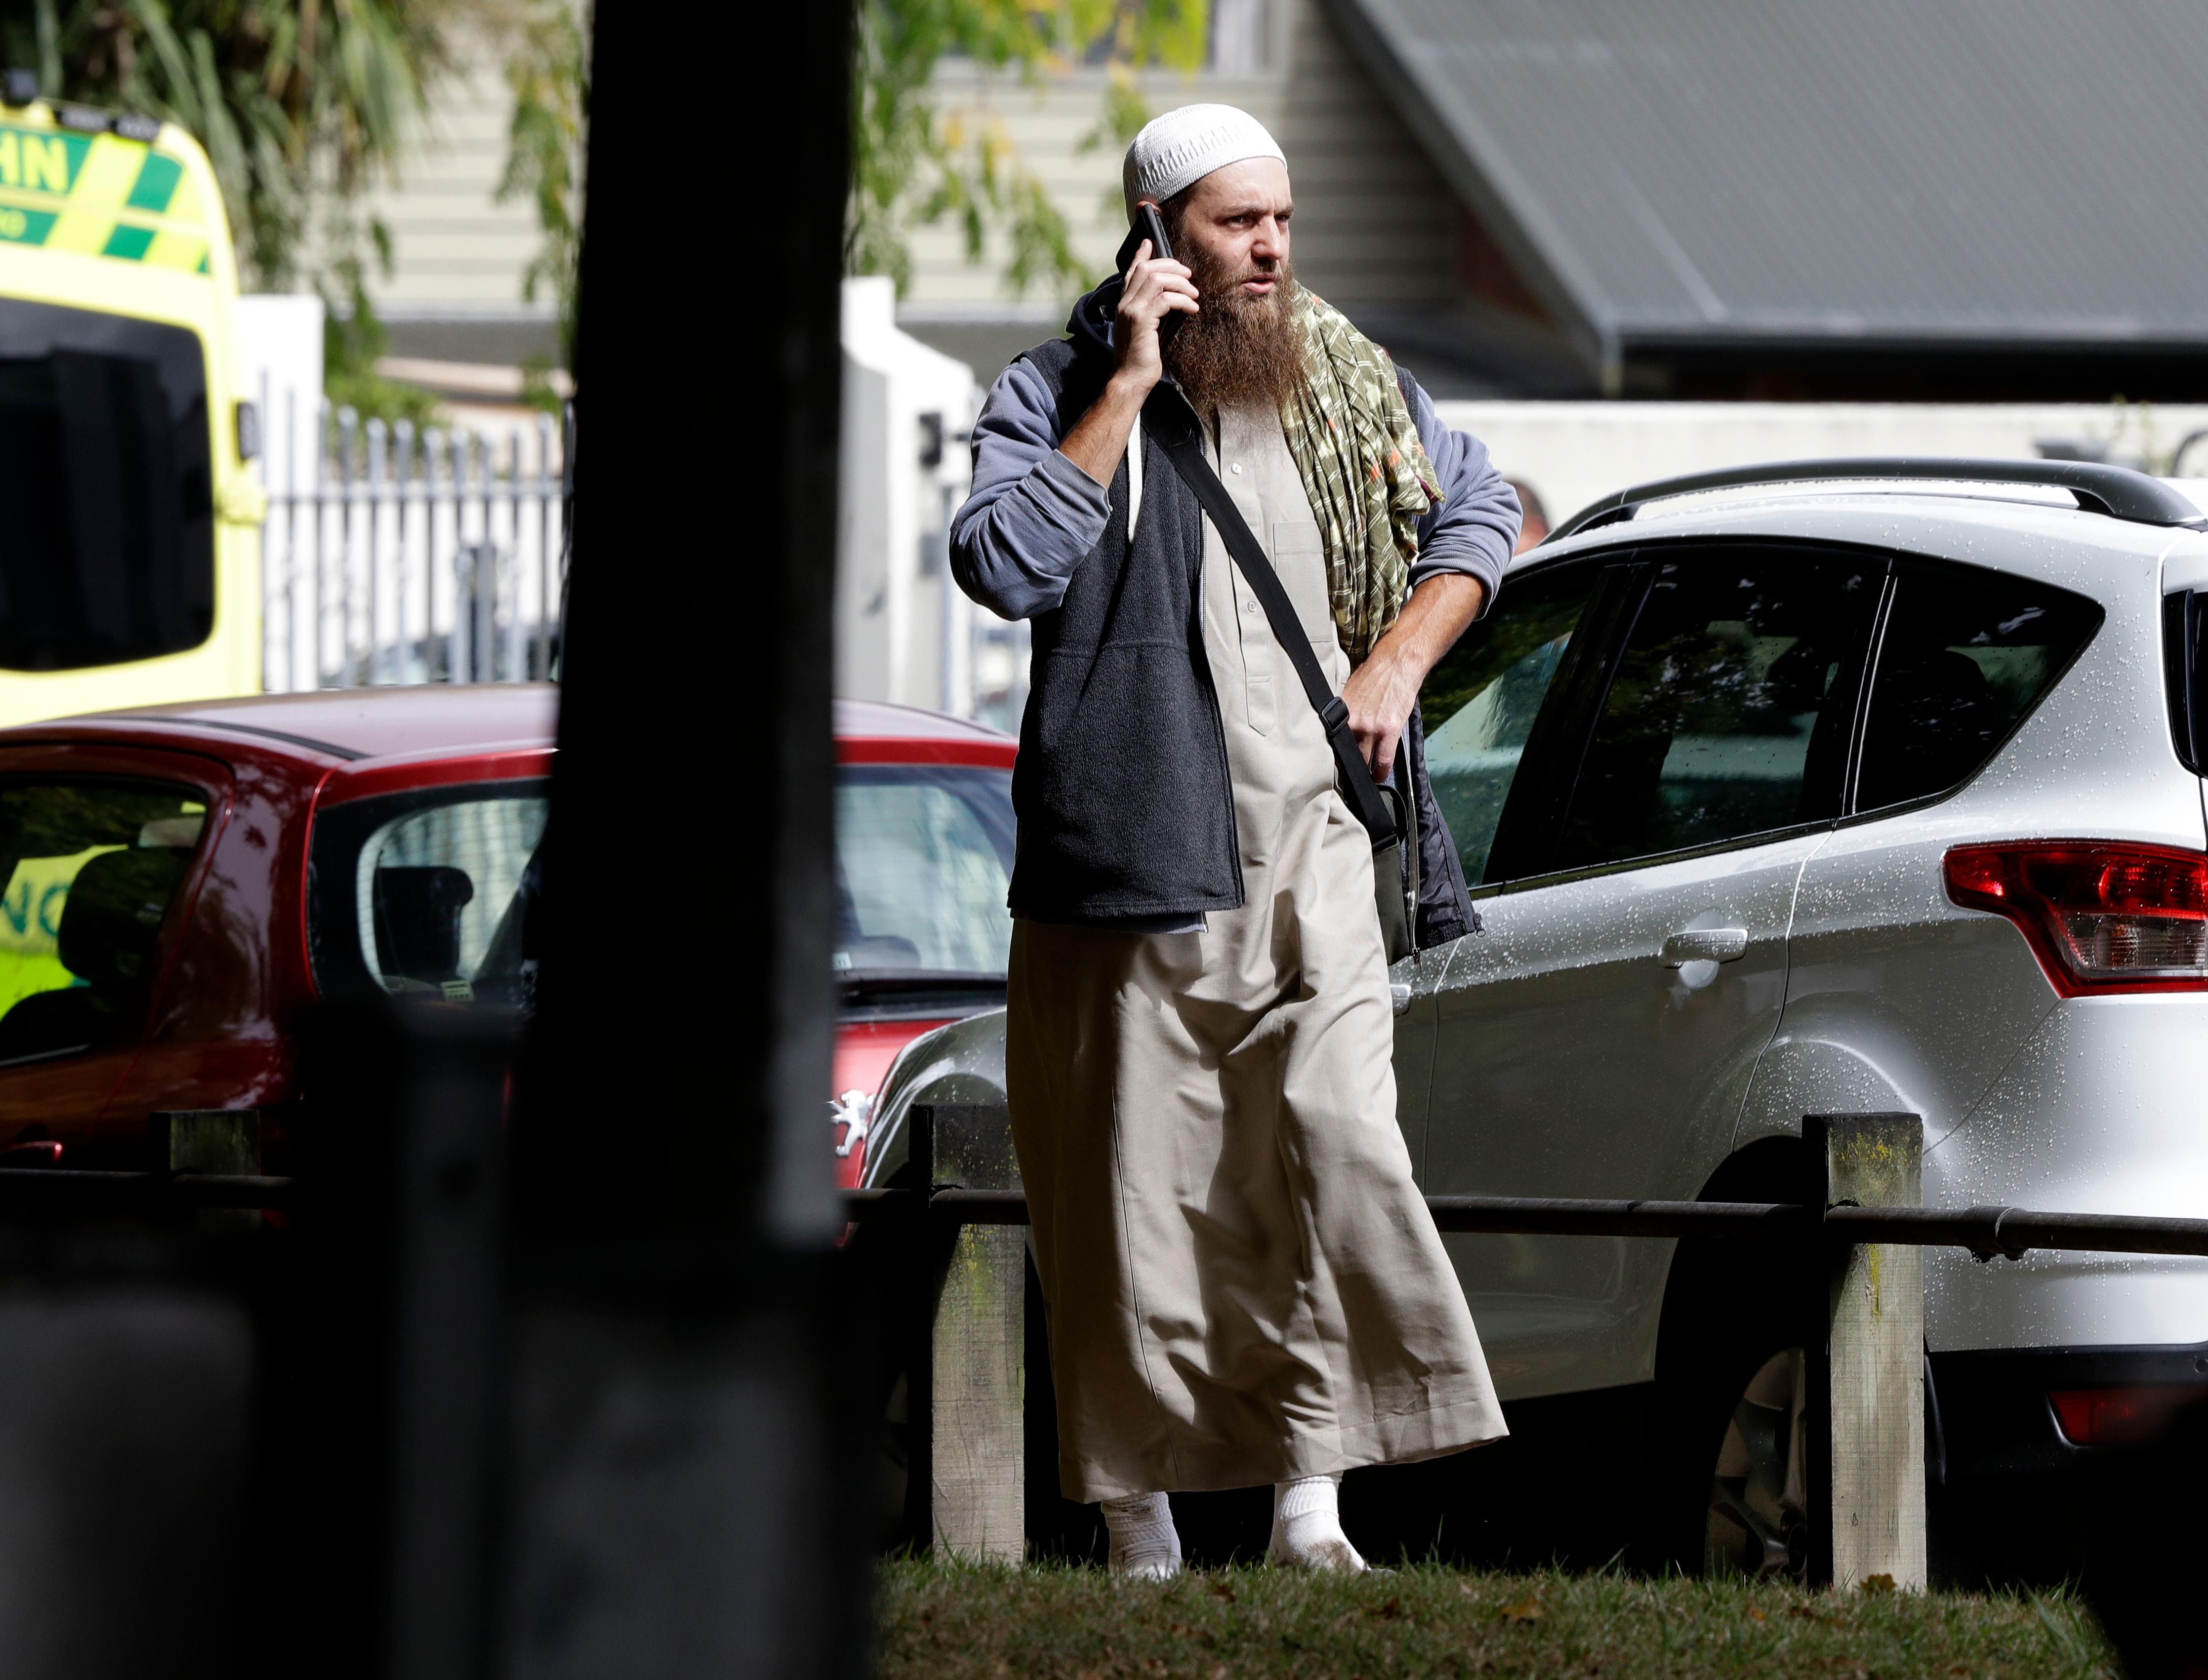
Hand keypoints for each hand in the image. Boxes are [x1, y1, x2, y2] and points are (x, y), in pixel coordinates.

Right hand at [1111, 239, 1197, 397]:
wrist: (1130, 380)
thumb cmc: (1141, 358)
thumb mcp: (1147, 329)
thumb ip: (1153, 311)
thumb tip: (1172, 299)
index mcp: (1123, 304)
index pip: (1130, 271)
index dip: (1141, 255)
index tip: (1150, 242)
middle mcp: (1124, 303)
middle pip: (1145, 268)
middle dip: (1170, 267)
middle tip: (1188, 276)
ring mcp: (1131, 310)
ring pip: (1156, 279)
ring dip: (1180, 283)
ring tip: (1193, 294)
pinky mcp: (1141, 320)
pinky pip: (1165, 299)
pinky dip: (1183, 300)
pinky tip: (1192, 308)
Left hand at [1341, 650, 1421, 782]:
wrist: (1397, 662)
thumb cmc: (1373, 676)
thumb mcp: (1348, 695)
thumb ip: (1342, 715)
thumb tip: (1335, 733)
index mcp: (1339, 714)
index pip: (1330, 745)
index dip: (1332, 759)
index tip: (1332, 768)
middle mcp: (1351, 722)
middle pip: (1345, 756)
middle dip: (1347, 768)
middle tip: (1347, 778)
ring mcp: (1370, 727)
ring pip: (1363, 762)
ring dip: (1364, 773)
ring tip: (1364, 779)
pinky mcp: (1389, 730)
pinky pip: (1382, 762)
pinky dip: (1380, 773)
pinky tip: (1378, 778)